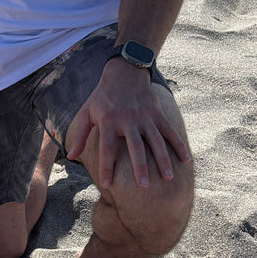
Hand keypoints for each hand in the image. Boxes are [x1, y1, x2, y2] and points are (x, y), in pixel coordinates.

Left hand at [64, 60, 189, 189]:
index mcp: (108, 121)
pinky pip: (169, 131)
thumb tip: (70, 157)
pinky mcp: (157, 113)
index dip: (106, 166)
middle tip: (143, 186)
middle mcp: (127, 120)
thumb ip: (79, 135)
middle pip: (135, 147)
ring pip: (156, 140)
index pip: (106, 148)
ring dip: (163, 159)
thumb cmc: (102, 97)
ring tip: (167, 178)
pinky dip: (178, 144)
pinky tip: (186, 160)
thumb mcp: (86, 113)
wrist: (124, 72)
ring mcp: (144, 116)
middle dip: (140, 166)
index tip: (106, 185)